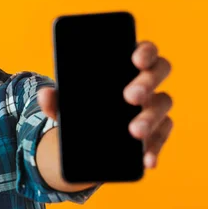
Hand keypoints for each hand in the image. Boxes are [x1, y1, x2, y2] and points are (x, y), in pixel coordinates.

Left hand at [37, 41, 172, 169]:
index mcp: (127, 64)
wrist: (87, 137)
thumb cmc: (82, 106)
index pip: (145, 49)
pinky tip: (146, 159)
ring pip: (163, 104)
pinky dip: (155, 148)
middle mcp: (147, 80)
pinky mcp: (157, 131)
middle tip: (130, 97)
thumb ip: (55, 98)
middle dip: (147, 83)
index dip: (145, 51)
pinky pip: (162, 137)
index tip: (135, 60)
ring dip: (150, 118)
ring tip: (134, 131)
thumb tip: (44, 95)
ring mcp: (155, 105)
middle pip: (159, 72)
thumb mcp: (67, 102)